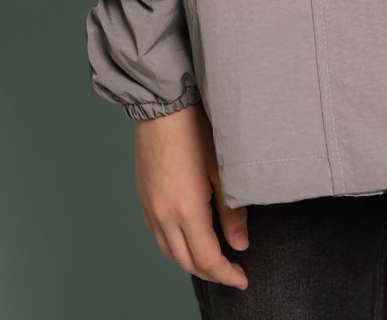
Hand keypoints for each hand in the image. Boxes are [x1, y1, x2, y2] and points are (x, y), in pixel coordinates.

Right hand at [134, 101, 249, 290]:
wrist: (164, 107)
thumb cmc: (196, 131)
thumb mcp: (222, 171)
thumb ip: (232, 212)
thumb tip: (240, 244)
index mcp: (186, 210)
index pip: (207, 258)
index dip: (226, 274)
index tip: (242, 278)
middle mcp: (163, 216)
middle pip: (187, 262)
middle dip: (211, 273)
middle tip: (232, 273)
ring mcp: (149, 209)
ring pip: (170, 253)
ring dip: (192, 262)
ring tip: (213, 260)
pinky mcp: (143, 200)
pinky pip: (158, 237)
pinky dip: (175, 247)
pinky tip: (189, 240)